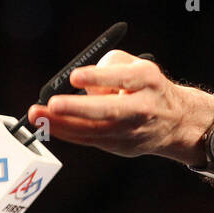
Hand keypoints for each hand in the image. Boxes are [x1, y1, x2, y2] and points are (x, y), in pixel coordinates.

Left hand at [26, 49, 213, 162]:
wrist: (176, 121)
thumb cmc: (147, 87)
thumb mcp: (136, 65)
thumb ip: (107, 67)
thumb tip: (80, 85)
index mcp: (149, 82)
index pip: (124, 79)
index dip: (99, 77)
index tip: (74, 76)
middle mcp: (142, 108)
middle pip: (109, 111)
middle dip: (79, 108)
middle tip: (53, 104)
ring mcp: (131, 131)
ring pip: (94, 130)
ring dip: (62, 124)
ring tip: (37, 114)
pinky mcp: (121, 147)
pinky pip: (89, 140)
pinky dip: (67, 132)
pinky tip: (47, 124)